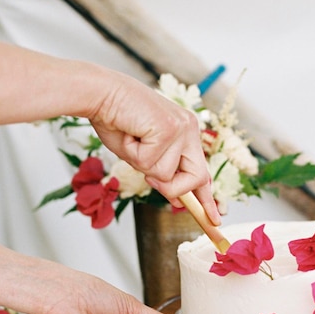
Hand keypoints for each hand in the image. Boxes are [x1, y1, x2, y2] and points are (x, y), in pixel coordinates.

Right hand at [88, 71, 220, 225]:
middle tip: (149, 177)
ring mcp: (182, 128)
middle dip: (173, 188)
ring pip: (167, 175)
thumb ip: (162, 174)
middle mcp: (189, 128)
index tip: (214, 219)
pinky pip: (151, 164)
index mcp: (186, 132)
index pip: (201, 171)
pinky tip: (129, 134)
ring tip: (132, 140)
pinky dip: (134, 155)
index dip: (206, 198)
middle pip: (197, 177)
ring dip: (143, 165)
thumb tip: (178, 200)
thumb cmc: (115, 121)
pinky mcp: (168, 129)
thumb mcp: (142, 156)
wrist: (100, 93)